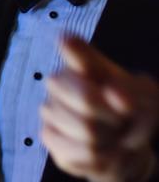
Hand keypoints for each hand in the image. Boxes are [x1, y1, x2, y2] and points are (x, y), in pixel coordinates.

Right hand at [40, 36, 158, 181]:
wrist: (125, 147)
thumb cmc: (132, 115)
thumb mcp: (147, 99)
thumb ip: (133, 92)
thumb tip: (114, 95)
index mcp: (83, 63)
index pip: (72, 48)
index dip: (72, 50)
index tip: (64, 39)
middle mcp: (59, 82)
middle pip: (86, 98)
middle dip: (115, 116)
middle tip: (123, 120)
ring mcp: (50, 110)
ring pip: (87, 130)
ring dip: (113, 140)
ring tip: (114, 137)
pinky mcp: (50, 138)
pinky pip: (82, 153)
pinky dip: (104, 158)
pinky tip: (104, 151)